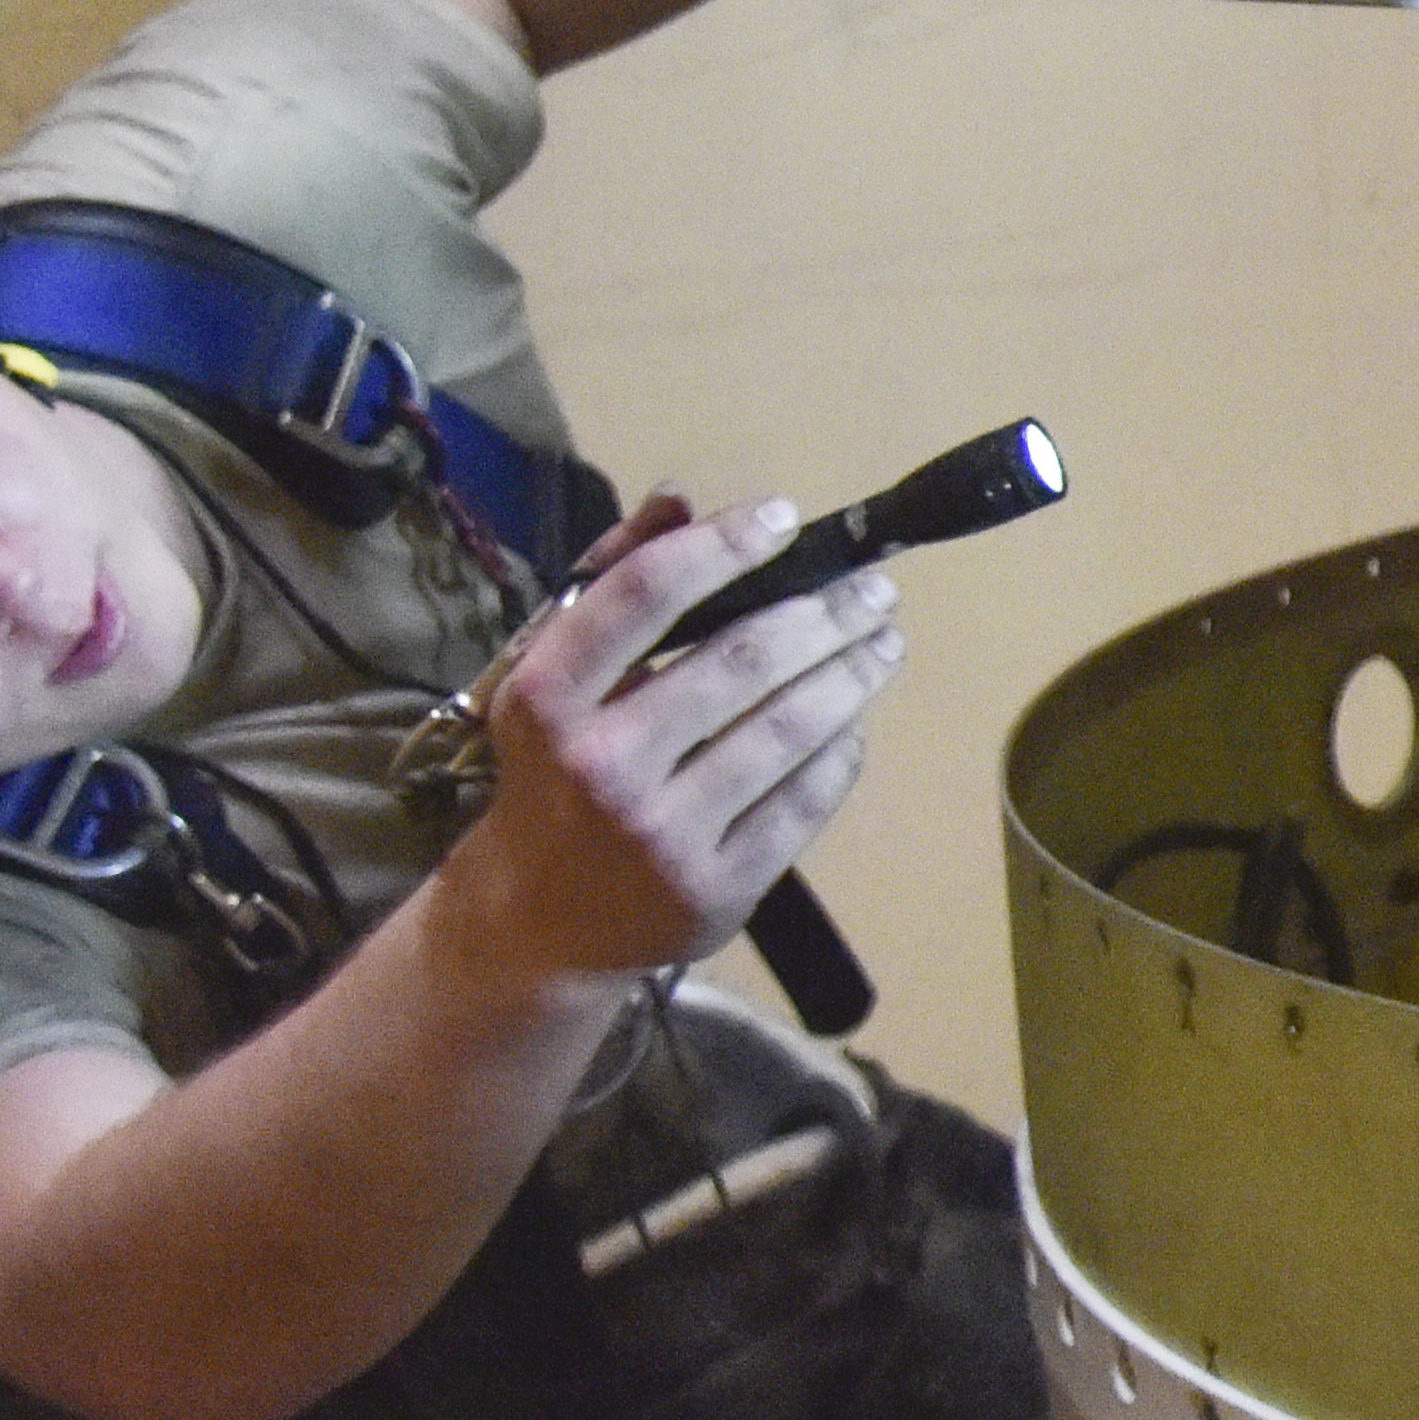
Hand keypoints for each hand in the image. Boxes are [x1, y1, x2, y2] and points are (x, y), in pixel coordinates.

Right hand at [418, 489, 899, 995]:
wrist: (534, 921)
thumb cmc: (553, 774)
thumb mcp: (555, 681)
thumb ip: (616, 587)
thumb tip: (680, 498)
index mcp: (546, 698)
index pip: (646, 596)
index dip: (723, 546)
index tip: (782, 518)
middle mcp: (602, 763)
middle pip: (741, 660)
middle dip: (825, 613)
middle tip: (874, 587)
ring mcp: (663, 832)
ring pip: (788, 729)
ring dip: (853, 674)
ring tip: (884, 642)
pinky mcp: (717, 887)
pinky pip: (805, 800)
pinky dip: (841, 750)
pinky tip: (855, 720)